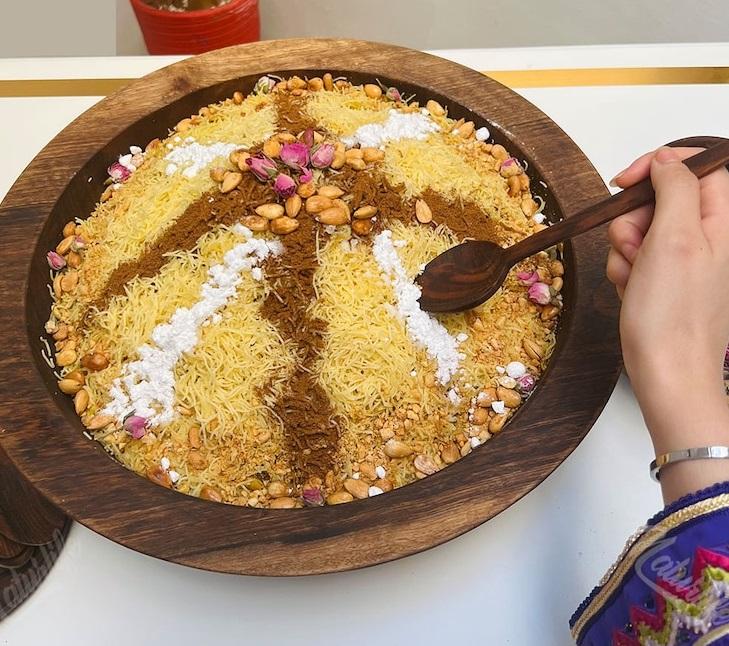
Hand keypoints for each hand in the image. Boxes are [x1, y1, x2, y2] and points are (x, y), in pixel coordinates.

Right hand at [607, 146, 728, 501]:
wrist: (666, 370)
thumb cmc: (672, 313)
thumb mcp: (675, 238)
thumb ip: (676, 188)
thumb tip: (667, 158)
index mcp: (726, 220)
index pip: (700, 165)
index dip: (660, 165)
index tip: (626, 180)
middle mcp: (711, 235)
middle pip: (663, 197)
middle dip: (636, 218)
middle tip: (635, 247)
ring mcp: (688, 257)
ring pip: (643, 227)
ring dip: (626, 247)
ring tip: (633, 275)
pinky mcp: (667, 276)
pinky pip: (637, 254)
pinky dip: (626, 267)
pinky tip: (631, 287)